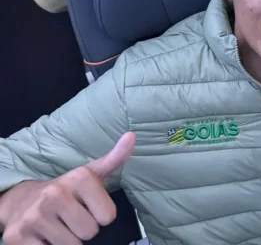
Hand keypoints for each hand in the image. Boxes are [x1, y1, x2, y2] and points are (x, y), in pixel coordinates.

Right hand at [0, 133, 134, 243]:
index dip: (100, 216)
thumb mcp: (90, 173)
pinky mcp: (18, 236)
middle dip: (82, 230)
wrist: (20, 201)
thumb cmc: (65, 191)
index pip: (108, 216)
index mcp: (79, 178)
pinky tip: (43, 237)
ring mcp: (35, 215)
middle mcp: (56, 194)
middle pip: (90, 232)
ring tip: (57, 227)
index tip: (87, 207)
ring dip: (66, 241)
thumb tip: (132, 136)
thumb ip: (115, 158)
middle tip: (70, 218)